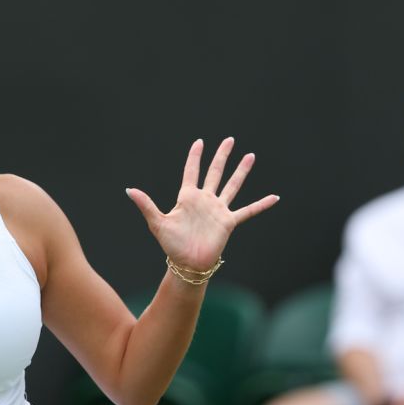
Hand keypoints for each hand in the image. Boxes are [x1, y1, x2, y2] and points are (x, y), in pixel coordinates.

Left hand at [126, 137, 278, 269]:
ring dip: (241, 171)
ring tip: (250, 156)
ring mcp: (218, 210)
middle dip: (221, 156)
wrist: (188, 264)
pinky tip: (274, 197)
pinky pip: (248, 211)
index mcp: (187, 198)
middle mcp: (205, 200)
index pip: (192, 172)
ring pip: (232, 185)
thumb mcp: (157, 222)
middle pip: (215, 172)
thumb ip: (146, 204)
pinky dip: (261, 204)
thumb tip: (129, 189)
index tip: (199, 142)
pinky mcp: (229, 222)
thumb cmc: (172, 245)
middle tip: (229, 140)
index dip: (195, 157)